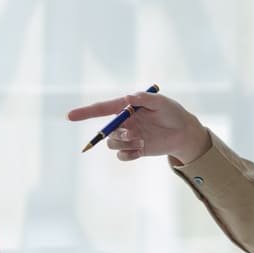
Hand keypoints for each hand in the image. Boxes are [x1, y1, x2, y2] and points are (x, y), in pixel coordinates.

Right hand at [67, 91, 211, 164]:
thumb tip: (130, 97)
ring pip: (113, 143)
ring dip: (124, 144)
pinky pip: (122, 155)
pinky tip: (140, 151)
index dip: (85, 112)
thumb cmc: (172, 112)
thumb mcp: (161, 102)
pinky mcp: (134, 149)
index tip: (70, 116)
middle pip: (106, 130)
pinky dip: (128, 154)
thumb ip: (145, 99)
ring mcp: (128, 136)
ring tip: (141, 142)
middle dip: (116, 134)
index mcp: (126, 107)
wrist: (183, 132)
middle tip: (133, 134)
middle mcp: (124, 121)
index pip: (101, 109)